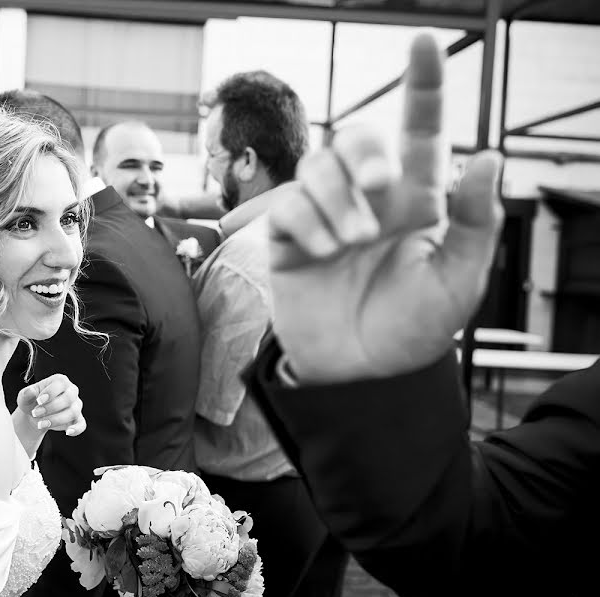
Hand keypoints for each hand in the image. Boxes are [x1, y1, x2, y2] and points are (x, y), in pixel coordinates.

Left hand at [16, 373, 86, 436]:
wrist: (35, 415)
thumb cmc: (32, 401)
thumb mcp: (25, 397)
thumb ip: (26, 394)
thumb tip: (30, 392)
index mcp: (60, 381)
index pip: (61, 383)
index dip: (51, 392)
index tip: (38, 401)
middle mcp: (71, 391)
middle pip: (68, 398)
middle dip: (51, 408)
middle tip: (35, 413)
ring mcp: (76, 406)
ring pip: (73, 412)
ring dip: (56, 420)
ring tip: (40, 424)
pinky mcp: (77, 419)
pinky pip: (82, 424)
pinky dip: (76, 429)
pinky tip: (67, 432)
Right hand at [267, 33, 503, 383]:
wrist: (359, 374)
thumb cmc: (413, 328)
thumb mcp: (457, 282)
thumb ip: (473, 223)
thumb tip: (487, 157)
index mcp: (416, 203)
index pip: (420, 133)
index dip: (423, 86)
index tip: (424, 43)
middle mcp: (368, 200)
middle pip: (356, 139)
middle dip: (366, 152)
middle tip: (383, 185)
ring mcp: (325, 218)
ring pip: (317, 166)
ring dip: (337, 197)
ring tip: (353, 241)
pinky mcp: (289, 239)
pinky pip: (287, 206)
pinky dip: (306, 223)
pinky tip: (322, 254)